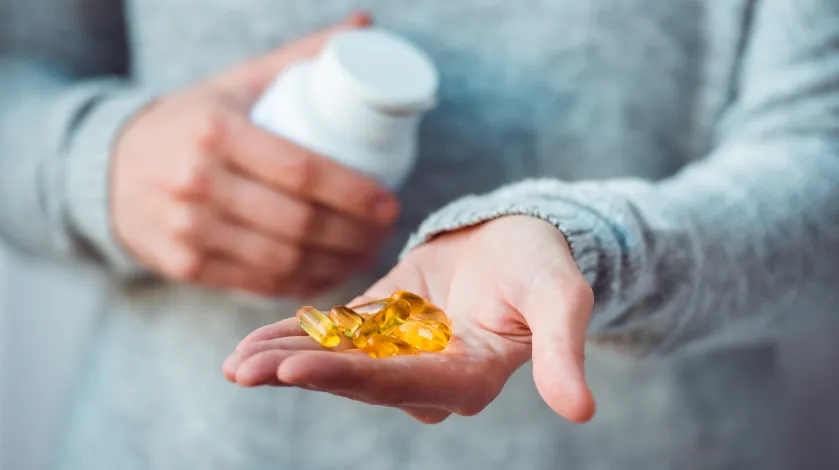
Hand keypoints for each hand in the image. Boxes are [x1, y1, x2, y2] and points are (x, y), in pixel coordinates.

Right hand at [112, 12, 399, 295]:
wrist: (112, 167)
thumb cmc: (193, 121)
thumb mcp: (237, 83)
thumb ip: (299, 56)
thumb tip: (365, 26)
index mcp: (215, 131)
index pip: (301, 170)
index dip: (354, 193)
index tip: (389, 203)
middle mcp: (195, 183)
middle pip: (297, 223)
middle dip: (354, 235)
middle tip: (384, 231)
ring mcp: (187, 230)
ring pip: (283, 261)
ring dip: (337, 263)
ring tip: (366, 252)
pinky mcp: (185, 266)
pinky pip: (259, 284)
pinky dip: (304, 283)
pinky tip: (331, 272)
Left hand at [223, 215, 595, 423]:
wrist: (521, 236)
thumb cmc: (542, 262)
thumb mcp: (560, 297)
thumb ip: (562, 349)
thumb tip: (581, 410)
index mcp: (468, 377)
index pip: (401, 384)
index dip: (349, 380)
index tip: (296, 372)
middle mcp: (429, 375)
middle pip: (356, 380)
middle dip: (299, 374)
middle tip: (242, 370)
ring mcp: (401, 352)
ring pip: (336, 362)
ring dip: (285, 361)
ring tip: (235, 361)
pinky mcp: (384, 325)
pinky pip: (336, 336)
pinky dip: (297, 338)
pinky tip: (252, 342)